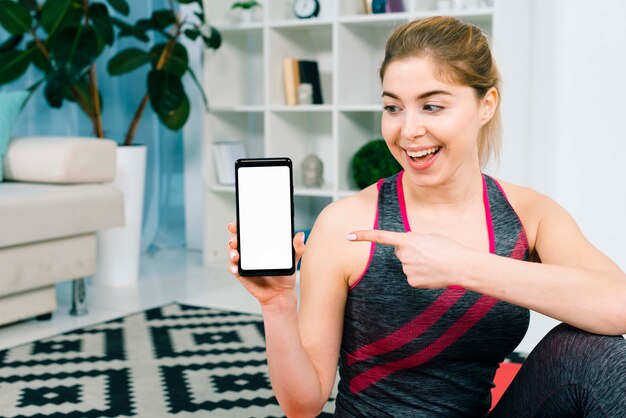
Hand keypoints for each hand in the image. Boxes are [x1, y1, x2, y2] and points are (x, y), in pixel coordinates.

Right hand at [227, 223, 305, 305]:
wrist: (280, 292)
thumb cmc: (284, 274)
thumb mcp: (293, 259)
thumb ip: (298, 247)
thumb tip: (300, 235)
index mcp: (260, 244)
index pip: (250, 230)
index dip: (243, 224)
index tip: (240, 221)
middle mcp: (250, 250)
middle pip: (238, 238)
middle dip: (234, 235)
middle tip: (235, 238)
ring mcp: (244, 261)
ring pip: (232, 251)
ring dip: (231, 251)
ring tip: (236, 254)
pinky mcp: (241, 272)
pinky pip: (232, 268)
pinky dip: (232, 267)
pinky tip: (236, 269)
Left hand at [347, 229, 472, 288]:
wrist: (461, 266)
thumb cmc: (448, 248)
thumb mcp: (429, 236)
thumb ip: (413, 239)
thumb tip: (403, 247)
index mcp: (407, 239)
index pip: (380, 236)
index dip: (363, 236)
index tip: (347, 236)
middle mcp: (403, 255)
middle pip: (400, 252)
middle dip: (410, 251)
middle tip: (428, 252)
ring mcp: (406, 270)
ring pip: (407, 265)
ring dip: (417, 263)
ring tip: (434, 262)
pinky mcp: (412, 282)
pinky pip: (412, 276)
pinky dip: (421, 274)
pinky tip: (433, 273)